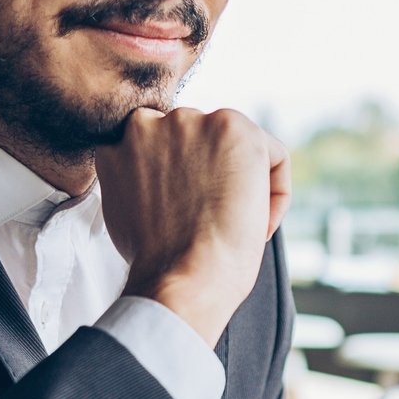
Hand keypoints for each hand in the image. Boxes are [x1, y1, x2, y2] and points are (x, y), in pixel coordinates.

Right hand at [96, 107, 290, 345]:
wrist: (183, 277)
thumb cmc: (159, 262)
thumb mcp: (129, 209)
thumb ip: (142, 180)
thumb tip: (166, 178)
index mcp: (121, 141)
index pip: (164, 148)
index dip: (183, 184)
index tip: (190, 213)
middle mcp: (151, 121)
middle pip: (200, 145)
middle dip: (212, 180)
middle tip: (213, 223)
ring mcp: (192, 122)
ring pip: (236, 150)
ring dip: (242, 185)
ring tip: (234, 226)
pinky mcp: (234, 129)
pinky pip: (274, 156)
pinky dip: (276, 193)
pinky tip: (258, 225)